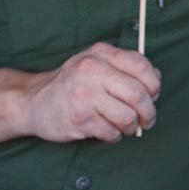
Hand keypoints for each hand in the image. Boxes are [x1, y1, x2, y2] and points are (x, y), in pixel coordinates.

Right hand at [21, 42, 160, 142]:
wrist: (33, 101)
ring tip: (126, 127)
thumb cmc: (73, 83)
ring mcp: (85, 95)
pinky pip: (111, 132)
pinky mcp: (79, 119)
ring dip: (131, 127)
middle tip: (148, 120)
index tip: (154, 96)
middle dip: (149, 112)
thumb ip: (125, 67)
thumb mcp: (97, 63)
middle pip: (138, 95)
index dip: (154, 85)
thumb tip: (155, 80)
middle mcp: (93, 71)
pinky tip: (109, 132)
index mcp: (101, 54)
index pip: (141, 66)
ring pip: (127, 117)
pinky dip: (115, 135)